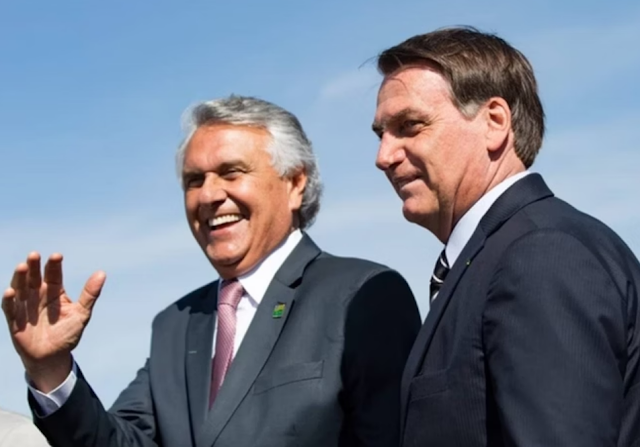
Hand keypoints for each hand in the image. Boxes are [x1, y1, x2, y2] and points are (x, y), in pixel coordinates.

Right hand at [2, 252, 105, 391]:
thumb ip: (90, 294)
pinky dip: (9, 300)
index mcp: (54, 292)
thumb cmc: (68, 334)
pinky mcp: (15, 320)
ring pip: (20, 288)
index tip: (57, 256)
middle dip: (34, 266)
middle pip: (34, 277)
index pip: (53, 275)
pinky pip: (10, 308)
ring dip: (19, 278)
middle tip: (34, 255)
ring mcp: (25, 307)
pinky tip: (11, 291)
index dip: (54, 265)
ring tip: (22, 266)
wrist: (53, 357)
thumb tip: (102, 273)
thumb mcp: (82, 314)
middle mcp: (38, 295)